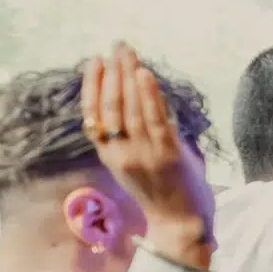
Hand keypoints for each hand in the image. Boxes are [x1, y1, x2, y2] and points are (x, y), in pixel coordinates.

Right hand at [82, 44, 213, 266]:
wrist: (181, 225)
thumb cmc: (162, 194)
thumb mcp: (135, 165)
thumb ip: (131, 138)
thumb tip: (136, 102)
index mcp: (110, 156)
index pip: (92, 115)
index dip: (90, 86)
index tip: (94, 61)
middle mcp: (121, 154)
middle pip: (110, 105)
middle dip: (112, 72)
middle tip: (117, 47)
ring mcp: (143, 154)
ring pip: (130, 108)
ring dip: (129, 76)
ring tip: (129, 52)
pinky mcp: (166, 155)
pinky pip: (154, 119)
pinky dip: (149, 95)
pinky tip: (145, 74)